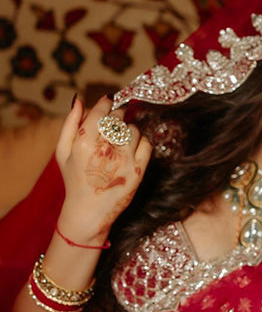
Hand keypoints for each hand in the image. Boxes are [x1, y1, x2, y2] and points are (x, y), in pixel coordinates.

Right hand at [56, 97, 150, 244]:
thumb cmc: (74, 179)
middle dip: (116, 118)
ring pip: (133, 129)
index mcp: (84, 142)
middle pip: (119, 118)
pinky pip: (146, 144)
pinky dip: (140, 143)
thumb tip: (79, 99)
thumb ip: (70, 123)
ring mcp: (123, 160)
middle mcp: (105, 149)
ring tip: (118, 143)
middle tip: (112, 126)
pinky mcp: (137, 171)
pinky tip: (130, 150)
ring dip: (127, 131)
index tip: (108, 103)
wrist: (88, 211)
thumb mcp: (63, 151)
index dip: (106, 104)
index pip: (102, 110)